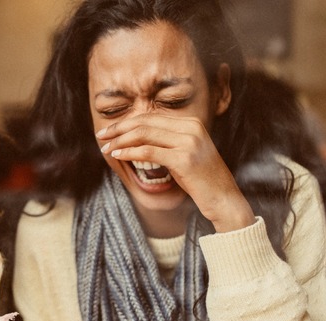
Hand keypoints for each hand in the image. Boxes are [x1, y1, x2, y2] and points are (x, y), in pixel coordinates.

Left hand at [96, 113, 254, 231]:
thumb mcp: (184, 154)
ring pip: (144, 134)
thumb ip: (166, 141)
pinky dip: (129, 153)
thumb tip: (134, 137)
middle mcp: (192, 128)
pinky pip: (148, 152)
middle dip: (119, 128)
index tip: (110, 130)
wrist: (224, 199)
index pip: (151, 116)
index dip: (127, 122)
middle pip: (145, 122)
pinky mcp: (184, 159)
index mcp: (192, 123)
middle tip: (101, 136)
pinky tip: (117, 155)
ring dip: (120, 140)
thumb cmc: (201, 180)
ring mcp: (189, 142)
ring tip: (106, 147)